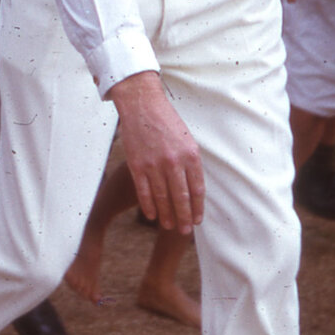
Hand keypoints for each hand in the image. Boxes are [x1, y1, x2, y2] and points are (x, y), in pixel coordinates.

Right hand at [110, 72, 202, 231]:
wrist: (142, 104)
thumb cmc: (166, 121)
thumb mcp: (186, 138)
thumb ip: (190, 162)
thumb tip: (194, 188)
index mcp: (190, 154)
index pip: (197, 189)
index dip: (197, 207)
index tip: (197, 220)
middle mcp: (173, 161)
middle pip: (181, 198)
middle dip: (184, 217)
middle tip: (185, 230)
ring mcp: (154, 164)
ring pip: (162, 198)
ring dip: (167, 215)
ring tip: (170, 226)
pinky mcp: (137, 165)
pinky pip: (144, 191)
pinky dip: (148, 206)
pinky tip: (152, 215)